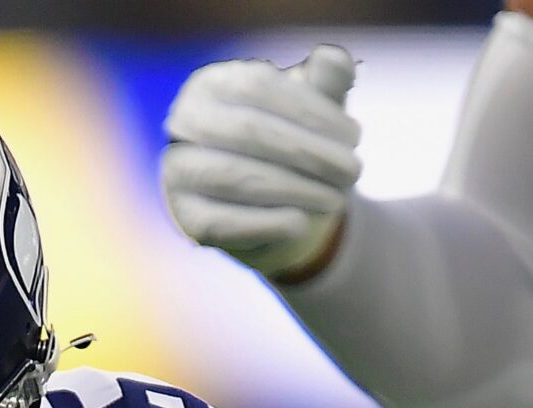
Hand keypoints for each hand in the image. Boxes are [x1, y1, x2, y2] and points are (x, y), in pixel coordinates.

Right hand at [163, 45, 361, 280]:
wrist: (273, 206)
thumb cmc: (294, 145)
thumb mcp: (315, 112)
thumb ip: (326, 83)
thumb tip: (333, 59)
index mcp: (212, 84)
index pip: (259, 87)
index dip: (312, 111)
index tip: (355, 136)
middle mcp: (184, 122)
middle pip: (248, 130)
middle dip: (309, 153)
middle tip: (353, 172)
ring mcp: (177, 171)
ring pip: (233, 176)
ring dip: (294, 189)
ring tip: (336, 200)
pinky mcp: (185, 217)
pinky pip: (221, 223)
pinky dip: (265, 223)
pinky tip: (300, 223)